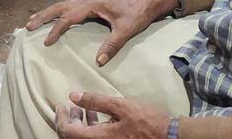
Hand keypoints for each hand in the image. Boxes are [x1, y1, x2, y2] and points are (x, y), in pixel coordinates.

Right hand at [26, 0, 177, 65]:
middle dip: (42, 17)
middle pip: (59, 7)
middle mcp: (87, 1)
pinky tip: (54, 19)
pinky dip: (58, 13)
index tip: (46, 42)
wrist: (148, 0)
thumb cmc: (138, 12)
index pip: (68, 18)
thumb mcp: (126, 30)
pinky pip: (69, 8)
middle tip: (28, 26)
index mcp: (92, 5)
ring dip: (47, 13)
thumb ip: (112, 45)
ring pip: (62, 6)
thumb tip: (99, 61)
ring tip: (33, 21)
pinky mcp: (92, 5)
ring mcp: (88, 2)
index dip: (56, 30)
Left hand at [56, 92, 170, 138]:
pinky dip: (90, 128)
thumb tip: (73, 96)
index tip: (60, 105)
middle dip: (68, 121)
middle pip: (73, 137)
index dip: (61, 118)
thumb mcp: (121, 106)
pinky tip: (94, 116)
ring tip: (79, 108)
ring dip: (79, 124)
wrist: (171, 136)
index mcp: (99, 138)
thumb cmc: (148, 122)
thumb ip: (95, 101)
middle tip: (66, 107)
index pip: (69, 132)